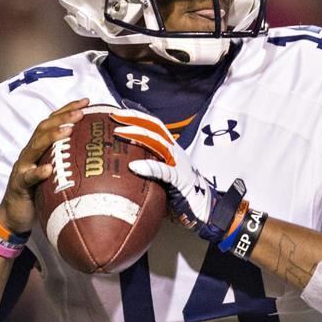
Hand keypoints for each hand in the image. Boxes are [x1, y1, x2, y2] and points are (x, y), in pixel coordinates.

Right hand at [0, 98, 89, 233]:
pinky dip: (37, 172)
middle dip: (63, 117)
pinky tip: (48, 169)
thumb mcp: (56, 172)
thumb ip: (69, 160)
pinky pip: (28, 177)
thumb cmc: (39, 192)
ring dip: (52, 137)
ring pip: (35, 147)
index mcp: (40, 147)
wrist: (14, 215)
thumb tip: (98, 155)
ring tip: (68, 130)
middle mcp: (30, 152)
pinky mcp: (19, 185)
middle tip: (81, 112)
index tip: (87, 101)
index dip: (68, 109)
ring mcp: (23, 167)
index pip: (53, 122)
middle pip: (44, 128)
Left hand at [111, 108, 246, 243]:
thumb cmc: (182, 195)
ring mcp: (179, 164)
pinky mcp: (181, 180)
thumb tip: (123, 167)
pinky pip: (164, 171)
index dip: (137, 116)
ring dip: (138, 135)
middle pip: (155, 127)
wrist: (207, 209)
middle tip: (114, 115)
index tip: (118, 111)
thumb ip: (148, 169)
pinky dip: (149, 167)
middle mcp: (175, 152)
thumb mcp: (162, 177)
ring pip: (158, 142)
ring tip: (120, 132)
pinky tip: (134, 166)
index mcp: (171, 150)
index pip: (154, 126)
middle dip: (134, 118)